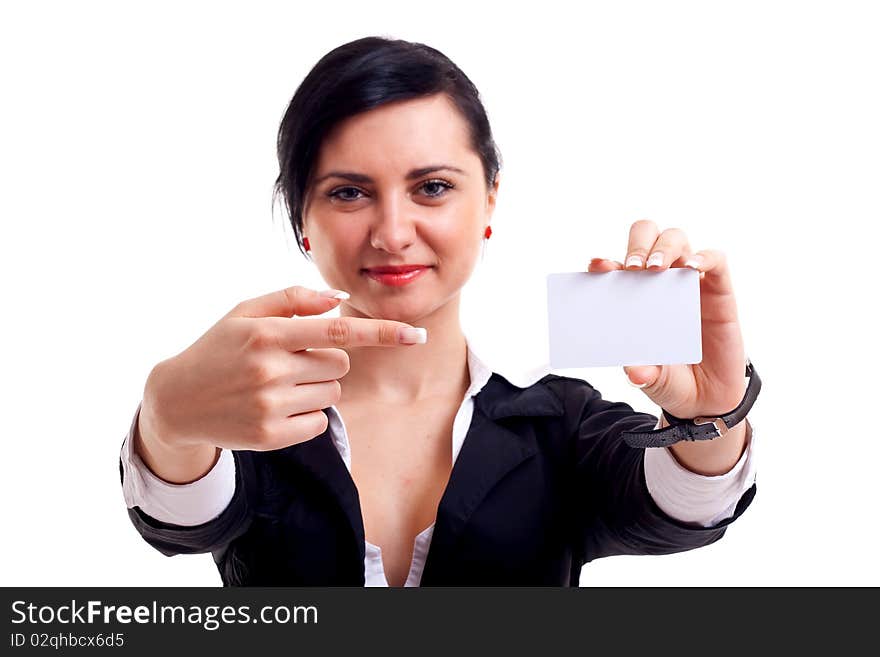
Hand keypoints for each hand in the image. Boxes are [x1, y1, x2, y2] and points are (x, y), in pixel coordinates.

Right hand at [141, 285, 426, 452]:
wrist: (177, 400)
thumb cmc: (218, 348)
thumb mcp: (245, 312)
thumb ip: (292, 299)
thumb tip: (339, 298)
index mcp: (267, 332)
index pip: (338, 330)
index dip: (382, 333)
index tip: (416, 335)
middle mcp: (270, 369)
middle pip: (340, 364)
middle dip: (325, 360)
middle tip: (290, 361)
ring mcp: (269, 406)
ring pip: (332, 394)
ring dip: (316, 387)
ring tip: (279, 384)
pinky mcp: (270, 436)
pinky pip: (320, 422)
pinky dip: (308, 415)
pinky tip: (276, 407)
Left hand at [587, 219, 747, 420]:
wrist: (705, 398)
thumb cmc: (669, 378)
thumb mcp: (651, 377)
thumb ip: (642, 372)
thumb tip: (634, 371)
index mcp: (633, 296)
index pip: (616, 267)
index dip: (605, 263)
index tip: (596, 267)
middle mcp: (659, 282)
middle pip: (648, 238)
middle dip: (638, 245)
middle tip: (635, 268)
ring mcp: (688, 282)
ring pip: (676, 240)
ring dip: (664, 248)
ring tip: (655, 269)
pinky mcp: (719, 290)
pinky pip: (716, 260)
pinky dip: (705, 257)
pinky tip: (693, 267)